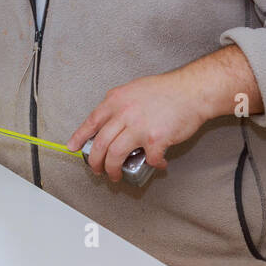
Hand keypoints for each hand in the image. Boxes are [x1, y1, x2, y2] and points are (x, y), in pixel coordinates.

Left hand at [67, 71, 210, 180]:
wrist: (193, 90)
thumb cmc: (168, 89)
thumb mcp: (134, 89)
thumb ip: (120, 104)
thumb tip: (110, 122)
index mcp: (116, 100)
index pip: (91, 121)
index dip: (80, 137)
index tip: (73, 147)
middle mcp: (124, 113)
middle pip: (101, 143)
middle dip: (95, 161)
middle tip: (97, 169)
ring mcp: (139, 127)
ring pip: (115, 155)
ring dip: (113, 169)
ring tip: (115, 175)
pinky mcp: (155, 139)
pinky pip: (149, 159)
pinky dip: (153, 164)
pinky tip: (157, 163)